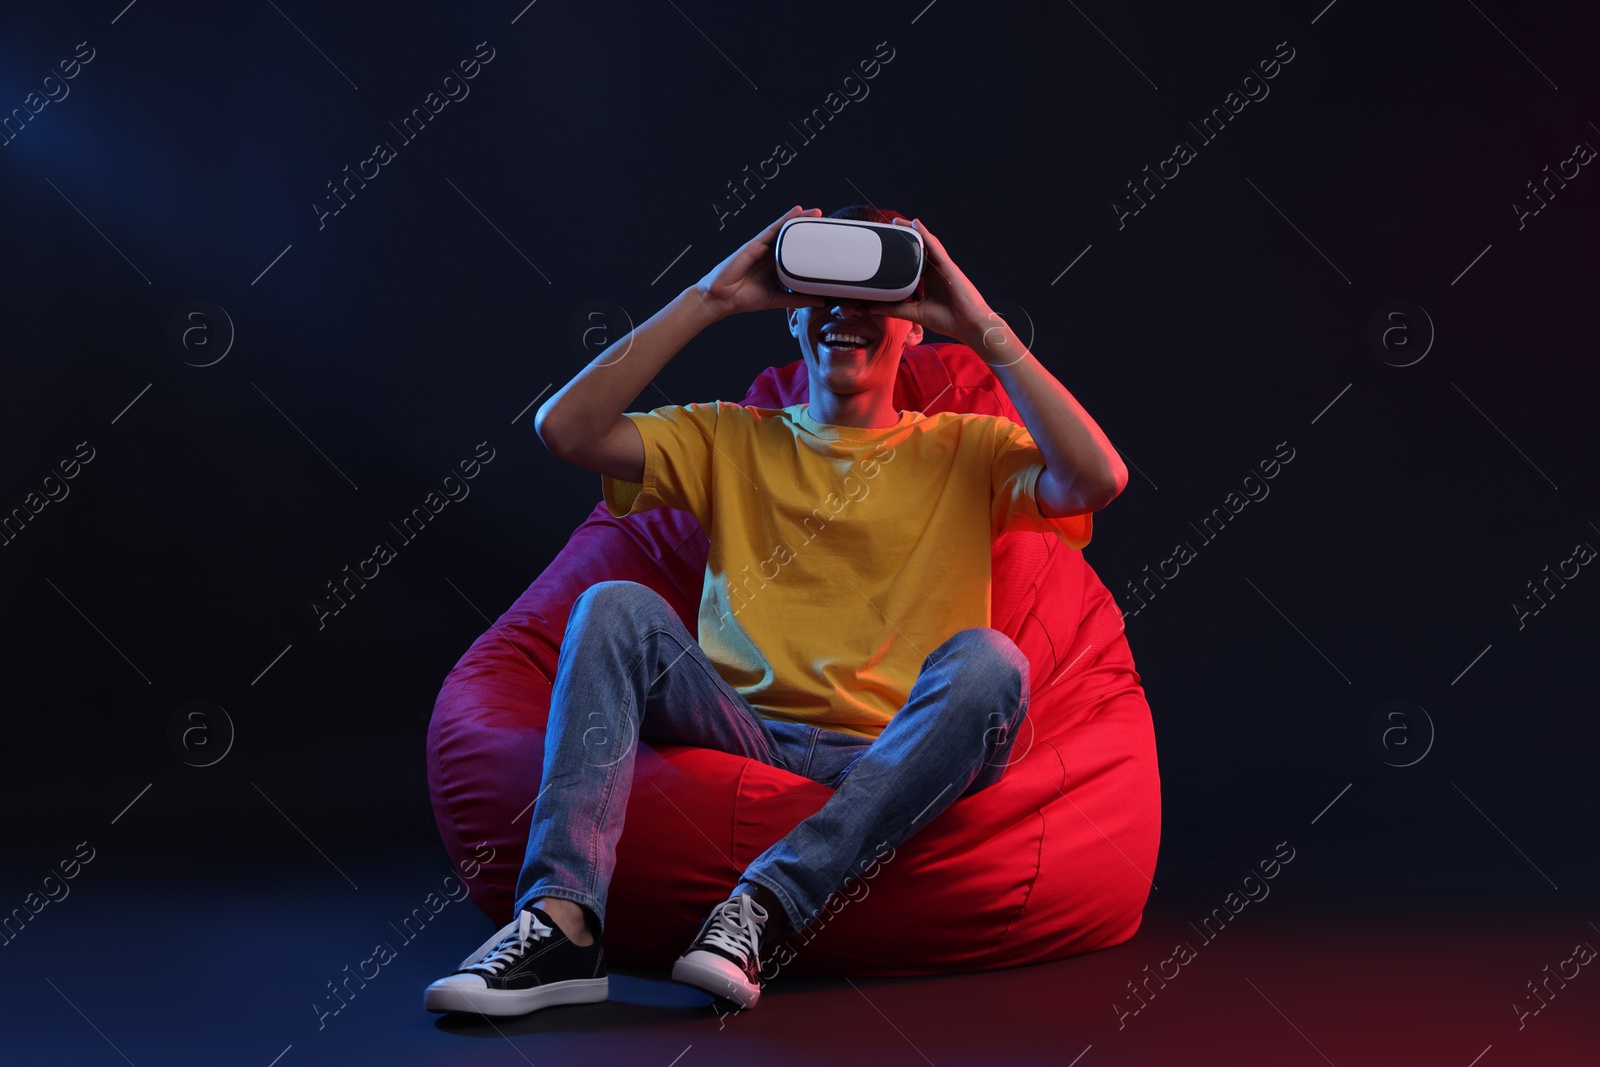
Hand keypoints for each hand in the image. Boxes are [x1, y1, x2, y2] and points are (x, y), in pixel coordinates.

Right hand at [692, 206, 827, 319]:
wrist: (722, 298)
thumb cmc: (744, 298)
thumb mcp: (778, 298)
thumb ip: (798, 299)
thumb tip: (820, 301)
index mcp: (775, 266)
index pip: (795, 251)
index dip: (810, 244)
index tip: (826, 239)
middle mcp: (770, 255)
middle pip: (792, 237)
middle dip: (808, 228)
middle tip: (826, 221)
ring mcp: (762, 248)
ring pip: (785, 229)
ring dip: (800, 219)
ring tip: (817, 213)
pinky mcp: (755, 244)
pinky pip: (773, 229)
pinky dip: (785, 219)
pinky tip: (797, 211)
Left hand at [875, 218, 998, 350]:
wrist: (969, 326)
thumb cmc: (949, 320)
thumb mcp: (915, 313)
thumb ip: (895, 309)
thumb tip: (873, 308)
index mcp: (928, 281)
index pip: (912, 263)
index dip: (900, 253)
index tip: (886, 247)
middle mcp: (935, 271)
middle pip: (918, 250)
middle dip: (905, 238)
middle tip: (888, 227)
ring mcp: (942, 267)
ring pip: (925, 244)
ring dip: (912, 231)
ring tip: (898, 222)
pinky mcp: (948, 266)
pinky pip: (935, 247)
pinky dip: (925, 235)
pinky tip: (916, 225)